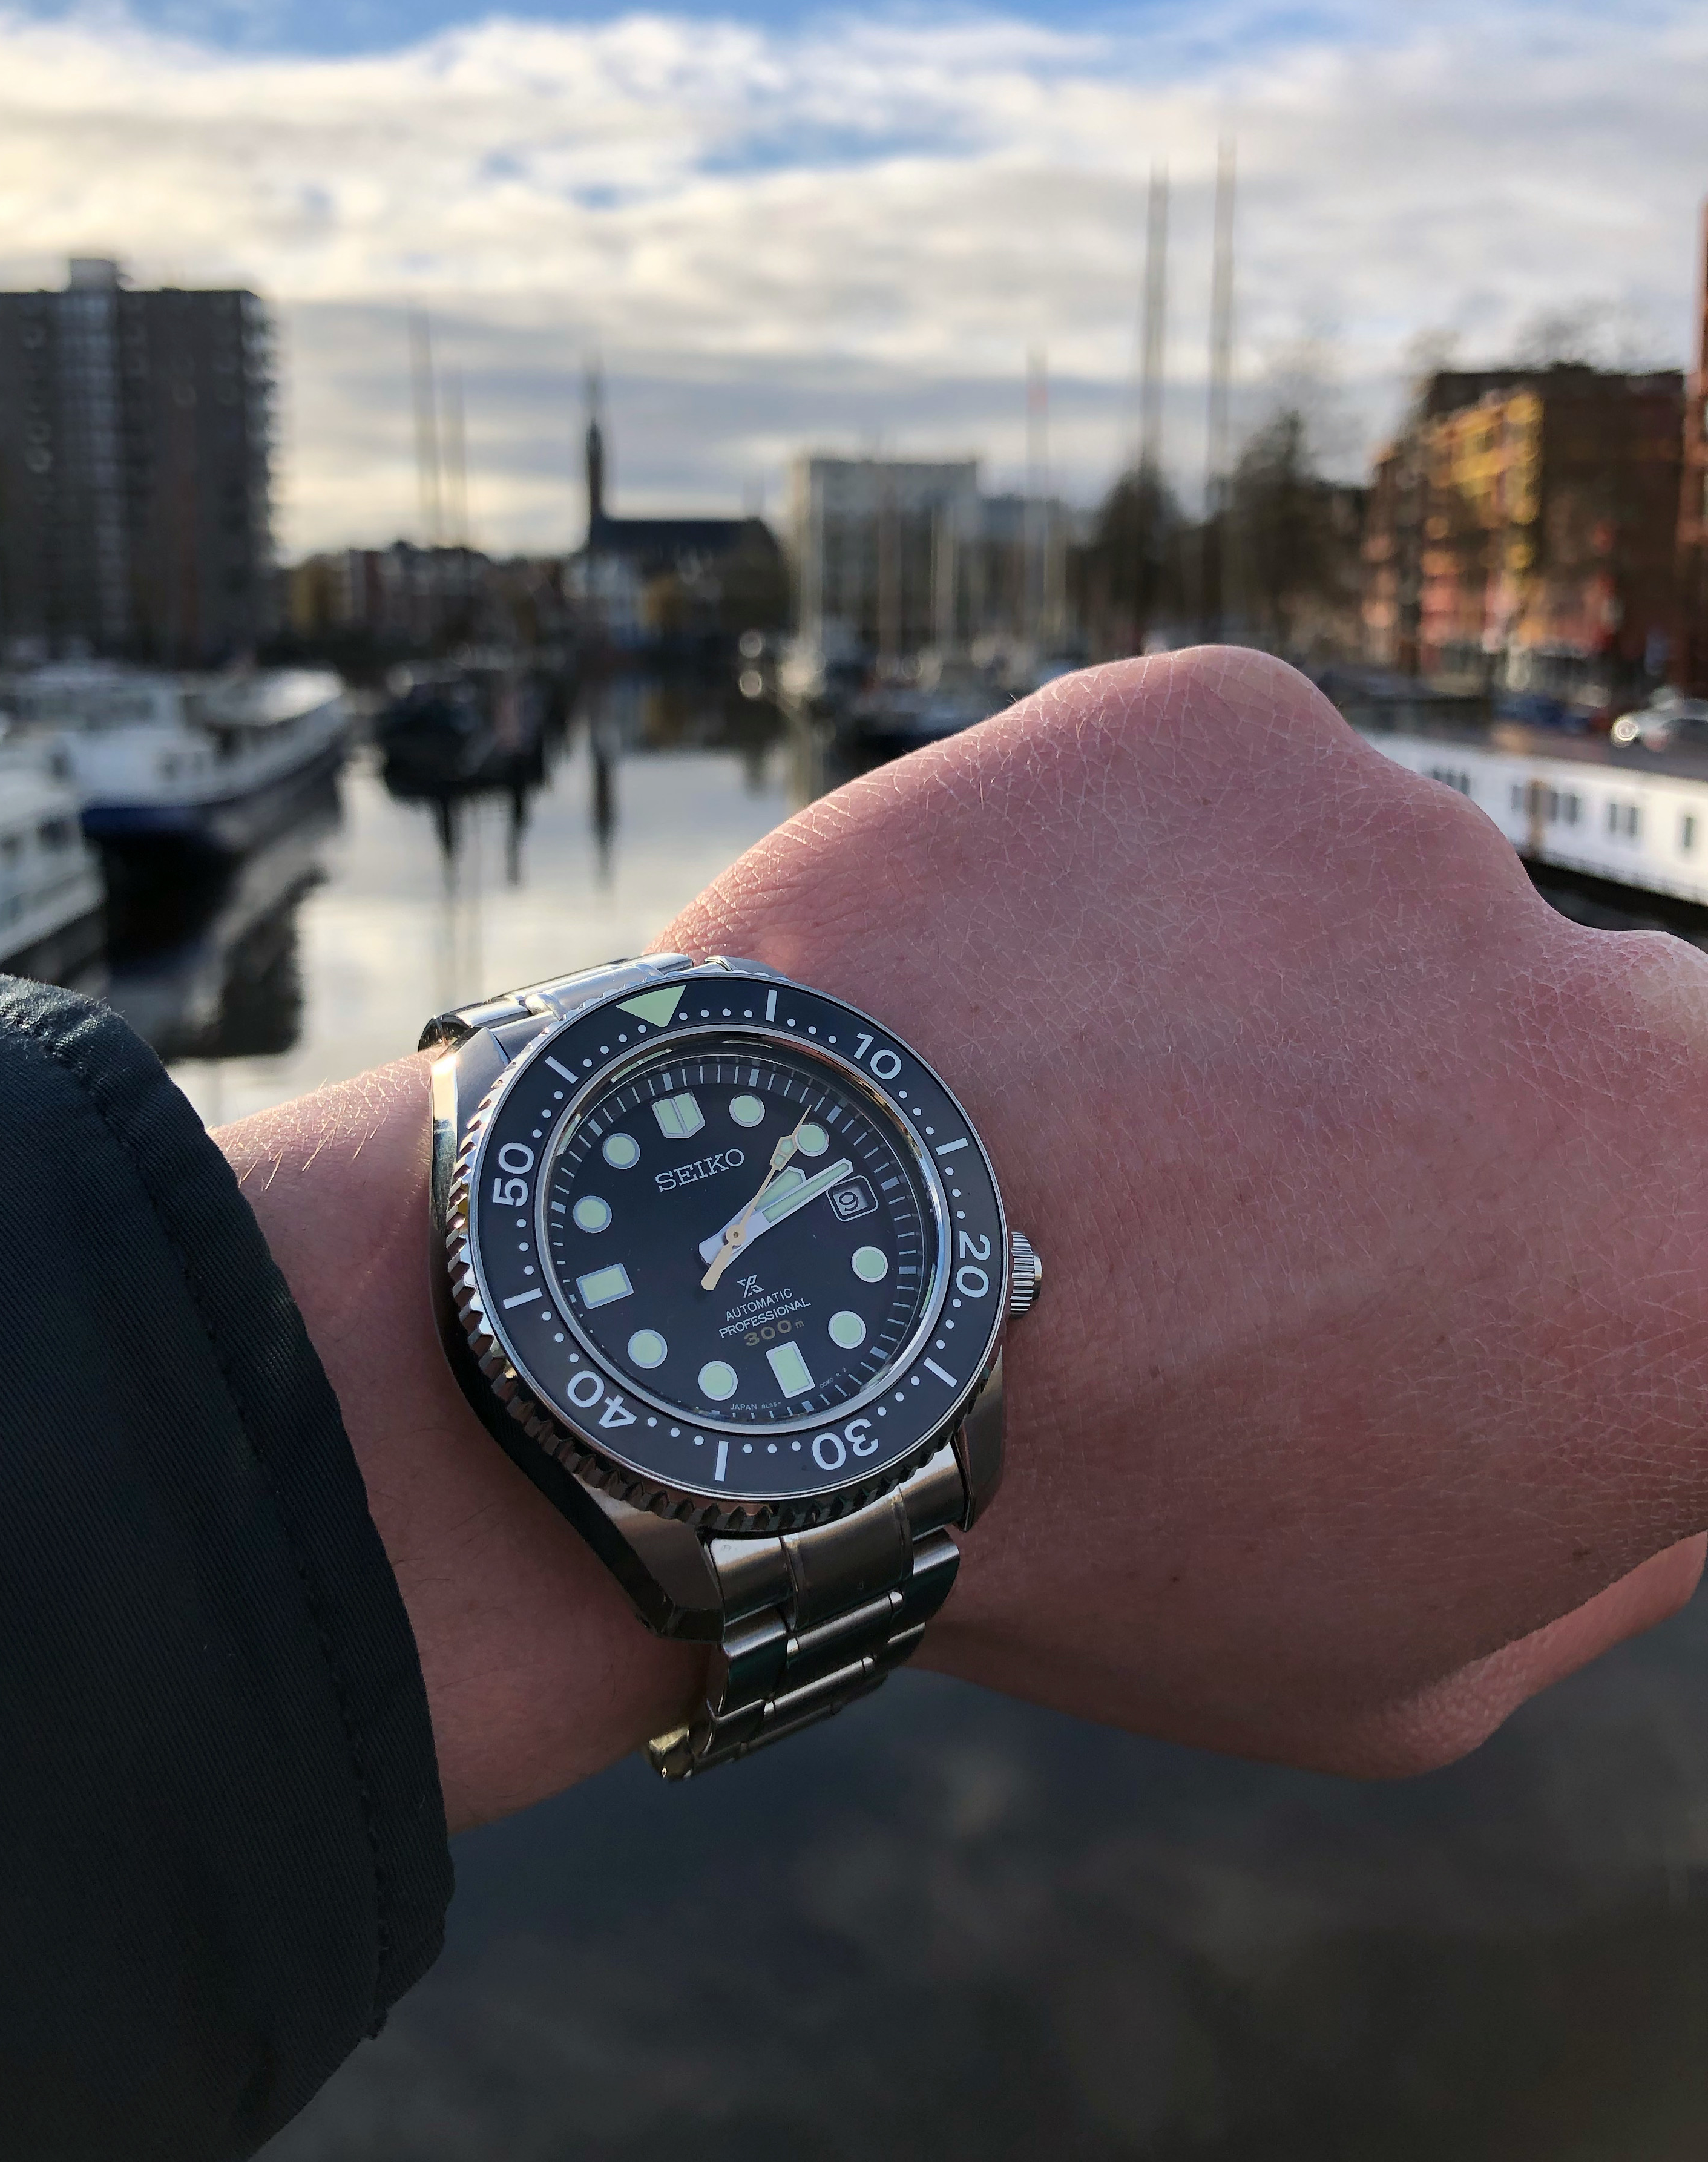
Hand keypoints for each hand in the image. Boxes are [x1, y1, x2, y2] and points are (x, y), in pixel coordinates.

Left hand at [662, 649, 1707, 1778]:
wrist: (765, 1335)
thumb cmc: (1094, 1527)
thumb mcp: (1405, 1655)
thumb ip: (1609, 1529)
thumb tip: (1668, 1410)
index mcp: (1696, 1252)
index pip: (1686, 1187)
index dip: (1554, 1234)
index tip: (1436, 1265)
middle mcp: (1613, 1014)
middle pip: (1565, 1031)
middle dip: (1438, 1109)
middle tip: (1244, 1206)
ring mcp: (1407, 834)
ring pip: (1376, 909)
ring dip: (1269, 999)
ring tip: (1080, 1124)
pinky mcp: (1224, 724)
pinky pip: (1218, 806)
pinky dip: (1136, 887)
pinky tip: (1015, 1009)